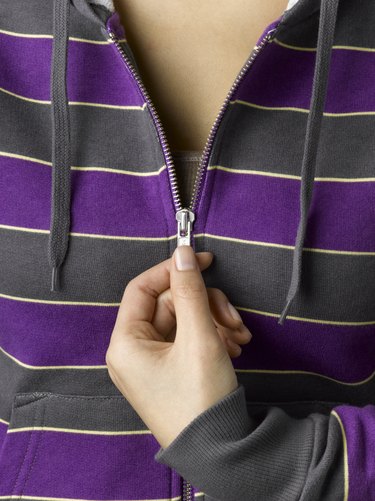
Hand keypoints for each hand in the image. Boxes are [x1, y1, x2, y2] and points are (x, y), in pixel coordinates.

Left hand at [105, 245, 251, 448]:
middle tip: (232, 317)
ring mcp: (152, 362)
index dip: (173, 269)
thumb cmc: (202, 399)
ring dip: (213, 321)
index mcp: (126, 343)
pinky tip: (233, 346)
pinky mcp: (170, 370)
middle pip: (170, 305)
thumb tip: (183, 253)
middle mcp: (133, 351)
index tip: (203, 260)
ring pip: (183, 320)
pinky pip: (188, 339)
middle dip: (205, 305)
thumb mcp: (199, 337)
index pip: (143, 288)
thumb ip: (190, 291)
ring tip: (239, 337)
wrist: (219, 452)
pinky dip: (211, 336)